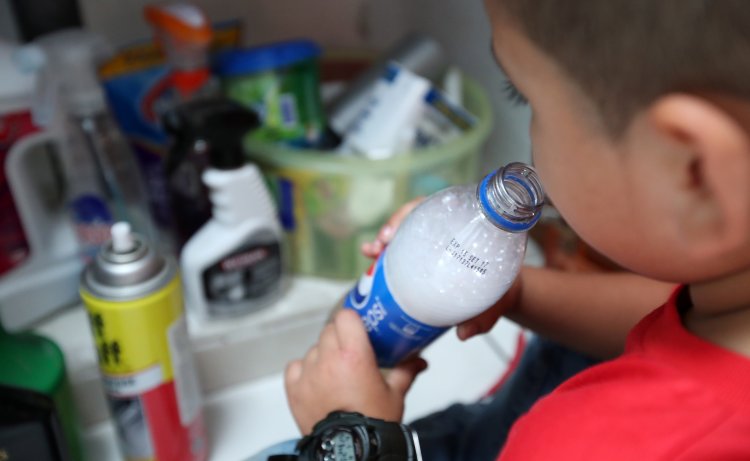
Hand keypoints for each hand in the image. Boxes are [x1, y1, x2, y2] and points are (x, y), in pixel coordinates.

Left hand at [284, 309, 427, 434]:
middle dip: (340, 338)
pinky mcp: (294, 390)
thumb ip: (406, 371)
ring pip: (313, 349)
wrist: (352, 451)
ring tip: (336, 374)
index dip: (352, 321)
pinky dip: (304, 370)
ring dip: (323, 355)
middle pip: (329, 331)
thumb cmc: (374, 424)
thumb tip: (419, 361)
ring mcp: (309, 374)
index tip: (359, 329)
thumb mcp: (395, 395)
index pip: (345, 317)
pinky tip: (316, 380)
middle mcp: (328, 360)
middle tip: (351, 352)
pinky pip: (295, 366)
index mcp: (354, 355)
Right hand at [361, 196, 522, 341]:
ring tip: (370, 252)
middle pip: (414, 217)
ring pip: (404, 234)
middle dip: (392, 226)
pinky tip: (371, 262)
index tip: (396, 231)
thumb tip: (464, 333)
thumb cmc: (502, 290)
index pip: (436, 207)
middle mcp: (447, 231)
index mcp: (466, 228)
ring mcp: (433, 243)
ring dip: (384, 240)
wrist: (504, 295)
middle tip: (380, 245)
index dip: (412, 213)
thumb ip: (484, 316)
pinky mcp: (424, 257)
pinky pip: (403, 251)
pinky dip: (387, 256)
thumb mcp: (497, 300)